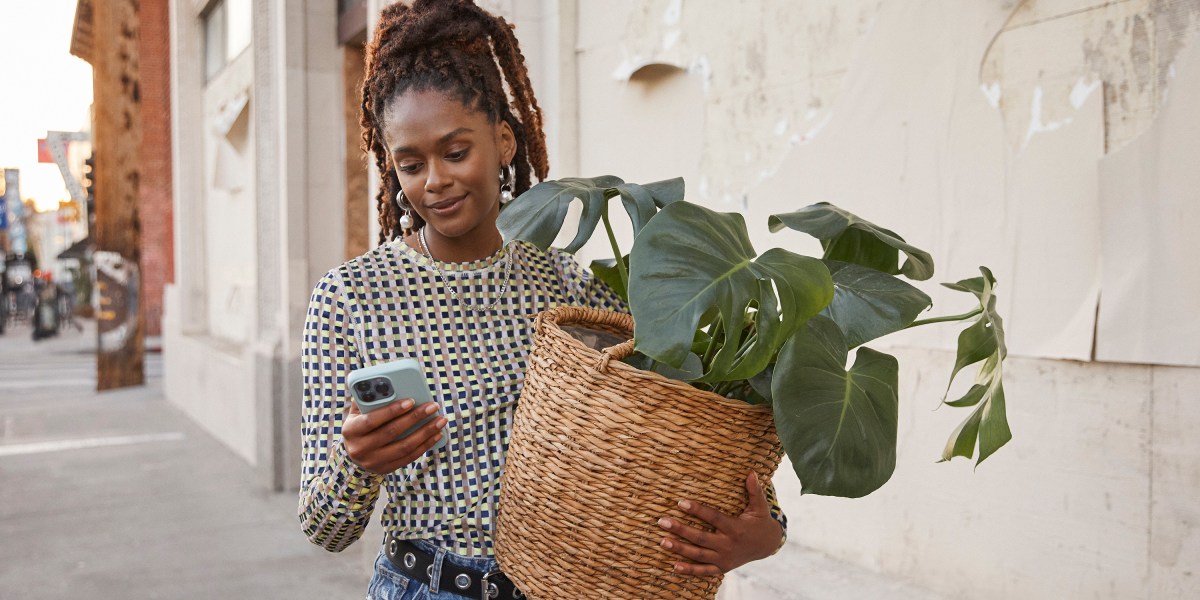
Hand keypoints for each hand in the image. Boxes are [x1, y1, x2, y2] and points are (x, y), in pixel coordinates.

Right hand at [341, 398, 446, 473]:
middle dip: (415, 418)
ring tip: (440, 420)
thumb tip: (387, 385)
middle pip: (391, 432)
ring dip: (425, 433)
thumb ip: (368, 399)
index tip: (411, 400)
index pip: (372, 420)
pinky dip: (425, 446)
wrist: (353, 456)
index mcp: (351, 430)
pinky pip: (409, 457)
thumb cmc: (360, 426)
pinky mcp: (386, 469)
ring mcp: (373, 461)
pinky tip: (437, 434)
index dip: (391, 410)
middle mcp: (360, 448)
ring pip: (404, 447)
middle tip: (432, 406)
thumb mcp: (356, 413)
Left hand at [656, 471, 783, 576]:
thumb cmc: (760, 522)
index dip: (698, 510)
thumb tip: (752, 472)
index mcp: (736, 528)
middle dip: (680, 530)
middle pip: (701, 538)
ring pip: (698, 555)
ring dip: (680, 549)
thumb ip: (755, 490)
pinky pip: (704, 571)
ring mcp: (724, 559)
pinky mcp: (722, 568)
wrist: (767, 545)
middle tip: (662, 521)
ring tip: (662, 541)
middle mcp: (728, 545)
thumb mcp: (760, 506)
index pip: (713, 518)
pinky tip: (674, 567)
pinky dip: (689, 571)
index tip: (681, 502)